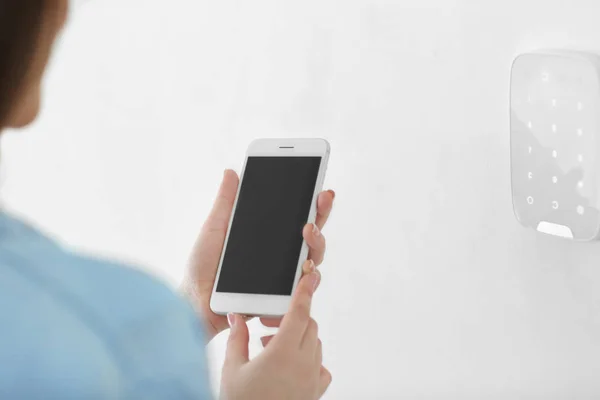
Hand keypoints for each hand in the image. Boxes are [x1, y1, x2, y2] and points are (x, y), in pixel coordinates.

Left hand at [181, 169, 334, 340]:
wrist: (193, 301)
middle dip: (322, 214)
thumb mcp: (215, 228)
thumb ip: (227, 201)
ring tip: (307, 229)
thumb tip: (231, 172)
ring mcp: (283, 279)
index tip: (321, 187)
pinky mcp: (280, 299)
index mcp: (270, 238)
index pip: (299, 217)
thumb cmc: (202, 267)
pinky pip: (301, 289)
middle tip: (321, 198)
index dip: (314, 203)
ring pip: (314, 259)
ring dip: (317, 242)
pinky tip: (305, 265)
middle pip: (313, 235)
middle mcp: (281, 258)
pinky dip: (307, 277)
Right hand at [220, 272, 331, 399]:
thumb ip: (237, 337)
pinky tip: (290, 365)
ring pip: (315, 343)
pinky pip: (320, 366)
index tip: (312, 274)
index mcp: (283, 352)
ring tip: (271, 347)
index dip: (305, 290)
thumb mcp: (232, 369)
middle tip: (269, 326)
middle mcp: (304, 363)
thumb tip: (236, 316)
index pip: (299, 312)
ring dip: (298, 337)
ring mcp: (312, 378)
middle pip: (309, 325)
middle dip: (293, 318)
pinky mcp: (315, 392)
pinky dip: (309, 358)